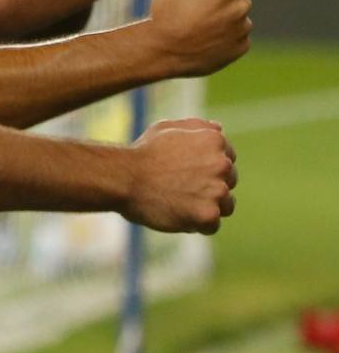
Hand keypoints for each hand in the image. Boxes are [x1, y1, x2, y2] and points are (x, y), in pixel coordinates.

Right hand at [124, 118, 236, 233]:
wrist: (123, 178)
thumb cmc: (142, 152)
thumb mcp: (167, 128)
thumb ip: (197, 127)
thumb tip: (219, 128)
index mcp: (215, 141)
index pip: (228, 159)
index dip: (205, 167)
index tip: (185, 172)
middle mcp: (222, 164)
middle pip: (229, 182)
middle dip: (208, 186)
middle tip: (178, 187)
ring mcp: (217, 191)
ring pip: (225, 205)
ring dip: (206, 206)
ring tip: (179, 202)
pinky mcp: (208, 215)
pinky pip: (212, 225)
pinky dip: (196, 224)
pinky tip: (176, 213)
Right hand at [147, 0, 251, 75]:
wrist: (164, 50)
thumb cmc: (168, 10)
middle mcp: (242, 5)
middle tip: (190, 9)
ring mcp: (242, 29)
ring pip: (234, 15)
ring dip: (221, 16)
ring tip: (196, 25)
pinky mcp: (241, 47)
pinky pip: (235, 36)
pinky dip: (223, 36)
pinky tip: (204, 38)